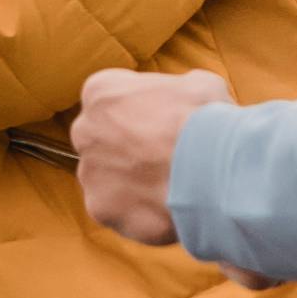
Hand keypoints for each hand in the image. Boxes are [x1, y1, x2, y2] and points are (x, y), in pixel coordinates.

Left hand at [71, 63, 229, 245]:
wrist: (210, 168)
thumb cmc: (205, 119)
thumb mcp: (199, 85)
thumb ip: (177, 92)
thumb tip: (185, 101)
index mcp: (102, 92)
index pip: (112, 101)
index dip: (141, 114)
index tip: (162, 124)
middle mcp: (86, 131)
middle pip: (103, 141)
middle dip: (128, 149)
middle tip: (164, 157)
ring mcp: (90, 173)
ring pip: (108, 179)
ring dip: (133, 183)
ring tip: (170, 187)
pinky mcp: (101, 209)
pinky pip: (118, 211)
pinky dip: (140, 212)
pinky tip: (167, 208)